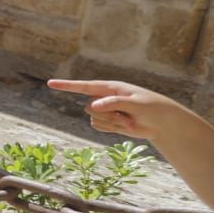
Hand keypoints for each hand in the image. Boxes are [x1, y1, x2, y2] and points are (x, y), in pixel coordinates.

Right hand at [46, 79, 188, 141]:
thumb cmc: (153, 108)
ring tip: (130, 121)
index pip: (84, 86)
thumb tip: (92, 106)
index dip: (66, 85)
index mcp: (111, 87)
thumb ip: (114, 103)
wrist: (163, 123)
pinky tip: (125, 126)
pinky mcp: (108, 121)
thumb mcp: (136, 104)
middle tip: (127, 118)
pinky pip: (98, 126)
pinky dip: (111, 129)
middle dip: (107, 116)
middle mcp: (105, 97)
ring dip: (111, 124)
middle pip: (90, 108)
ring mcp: (105, 109)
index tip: (50, 83)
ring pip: (93, 119)